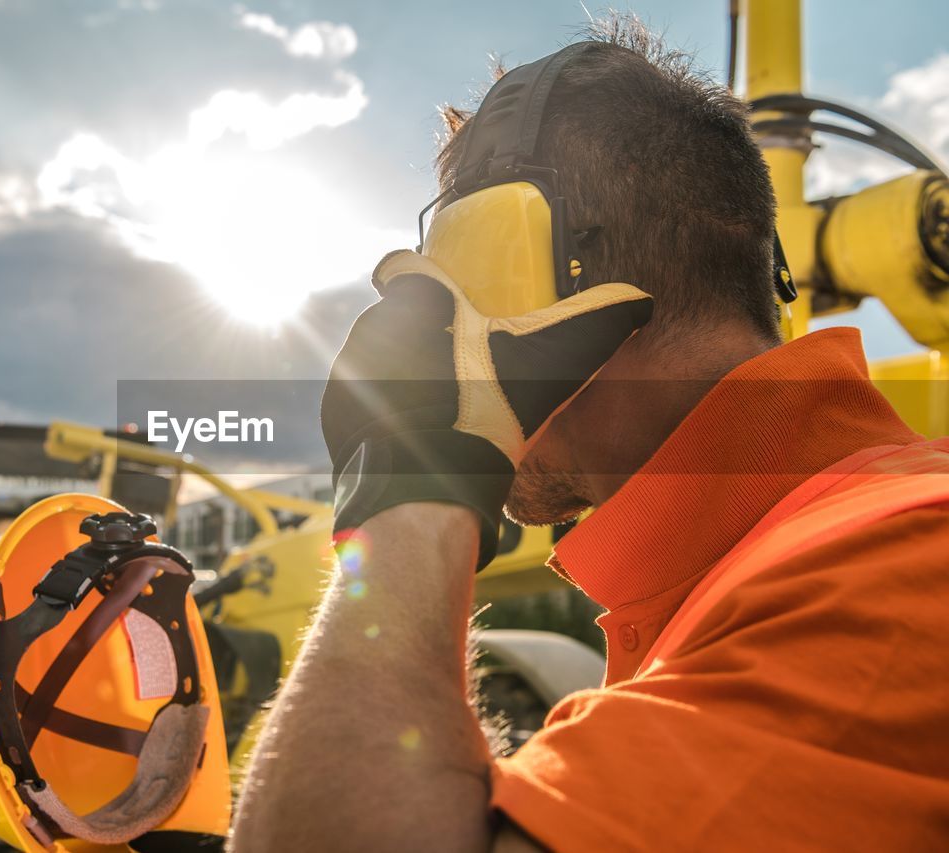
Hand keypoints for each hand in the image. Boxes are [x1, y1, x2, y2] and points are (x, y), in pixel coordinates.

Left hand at [321, 249, 651, 566]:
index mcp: (417, 301)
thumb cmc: (487, 414)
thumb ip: (597, 322)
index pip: (402, 267)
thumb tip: (642, 301)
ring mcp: (345, 371)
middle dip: (426, 338)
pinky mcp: (333, 412)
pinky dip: (381, 410)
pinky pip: (359, 398)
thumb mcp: (552, 363)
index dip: (422, 279)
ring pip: (377, 358)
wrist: (424, 488)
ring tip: (442, 406)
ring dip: (403, 374)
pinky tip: (415, 432)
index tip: (445, 302)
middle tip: (462, 370)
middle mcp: (370, 326)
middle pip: (398, 318)